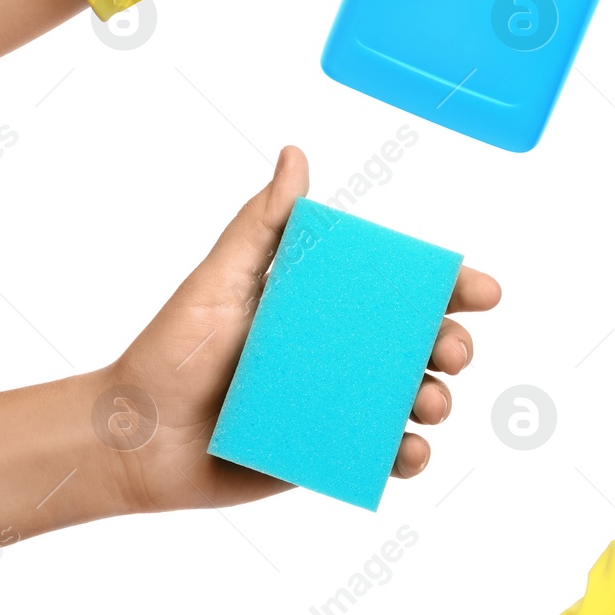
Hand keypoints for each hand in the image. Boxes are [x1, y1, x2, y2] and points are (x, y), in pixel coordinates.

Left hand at [103, 144, 497, 514]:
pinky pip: (384, 456)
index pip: (401, 290)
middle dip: (454, 345)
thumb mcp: (217, 281)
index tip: (482, 290)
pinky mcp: (329, 454)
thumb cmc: (169, 353)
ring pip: (415, 400)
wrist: (131, 440)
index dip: (451, 288)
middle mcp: (343, 353)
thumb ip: (261, 224)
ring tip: (425, 404)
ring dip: (438, 400)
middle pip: (423, 345)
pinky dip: (410, 456)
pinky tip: (409, 452)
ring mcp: (340, 404)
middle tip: (448, 352)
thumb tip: (294, 157)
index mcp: (326, 306)